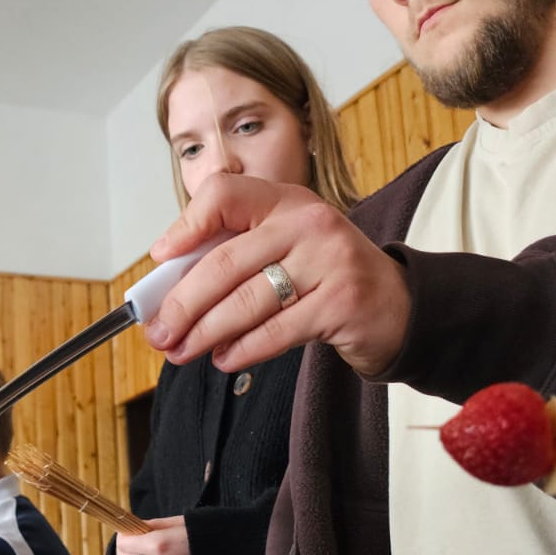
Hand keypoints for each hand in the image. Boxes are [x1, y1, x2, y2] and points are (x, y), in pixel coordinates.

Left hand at [144, 175, 409, 377]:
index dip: (186, 226)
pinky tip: (224, 359)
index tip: (161, 259)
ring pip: (245, 302)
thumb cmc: (325, 276)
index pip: (224, 195)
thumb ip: (234, 256)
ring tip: (182, 351)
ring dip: (204, 333)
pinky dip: (242, 350)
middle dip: (182, 304)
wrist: (397, 304)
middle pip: (224, 263)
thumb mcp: (283, 247)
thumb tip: (167, 291)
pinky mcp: (341, 303)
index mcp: (284, 200)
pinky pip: (275, 332)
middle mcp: (308, 222)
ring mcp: (329, 261)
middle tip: (158, 333)